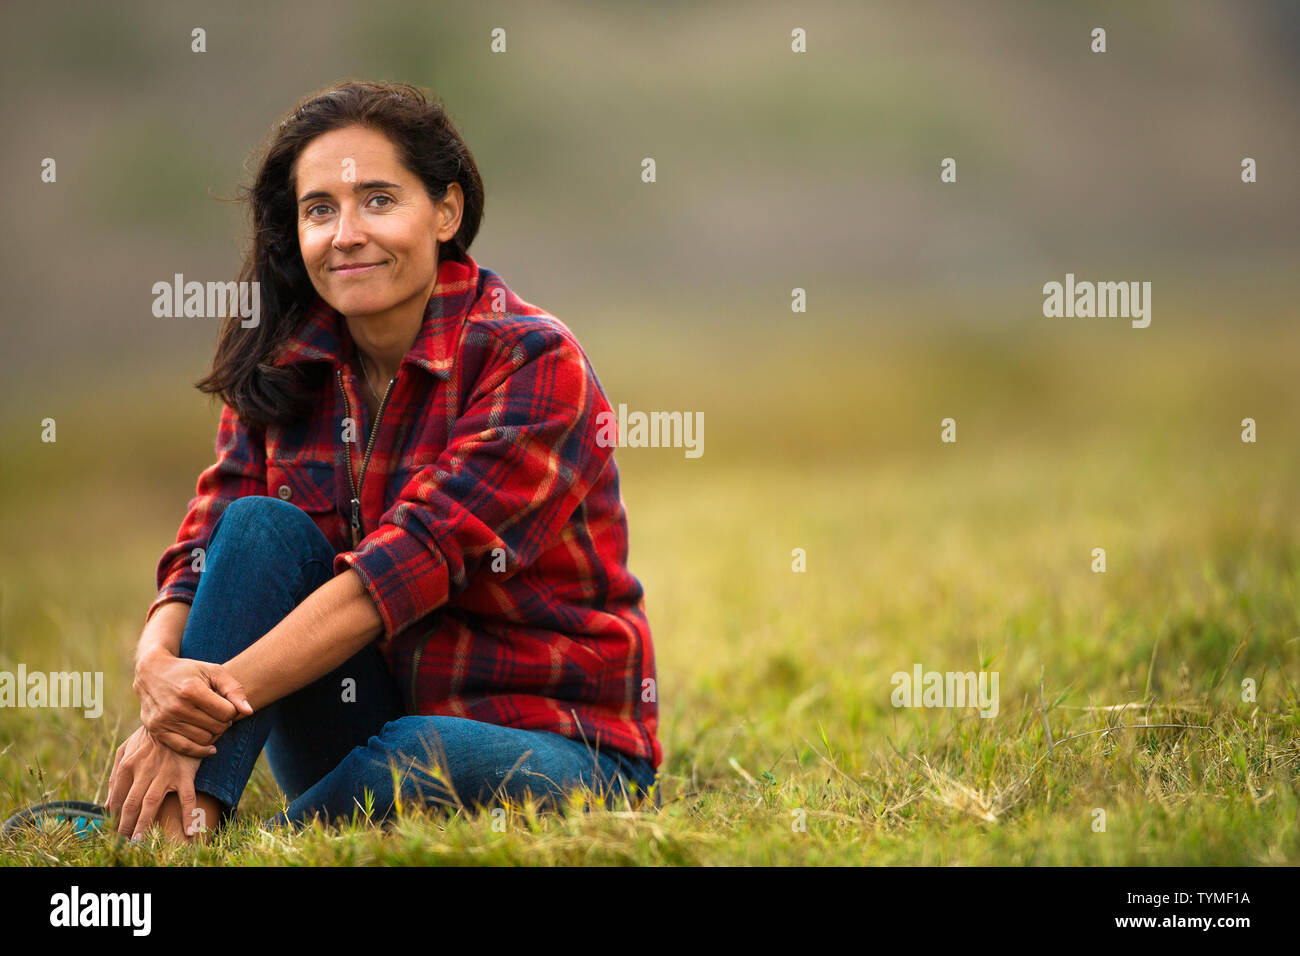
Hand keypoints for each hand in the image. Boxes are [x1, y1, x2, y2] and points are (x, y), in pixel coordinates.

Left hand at [107, 726, 204, 839]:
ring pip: (151, 804)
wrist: (180, 717)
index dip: (115, 816)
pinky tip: (191, 832)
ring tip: (140, 842)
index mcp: (128, 763)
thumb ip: (115, 775)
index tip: (116, 829)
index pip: (118, 797)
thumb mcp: (127, 749)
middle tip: (125, 842)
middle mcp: (144, 769)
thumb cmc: (150, 735)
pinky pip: (186, 798)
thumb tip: (107, 804)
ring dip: (145, 825)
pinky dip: (188, 815)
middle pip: (131, 804)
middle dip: (126, 826)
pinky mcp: (185, 773)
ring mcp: (165, 772)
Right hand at [133, 649, 252, 757]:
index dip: (233, 710)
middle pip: (217, 728)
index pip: (227, 713)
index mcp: (191, 690)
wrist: (152, 673)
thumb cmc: (189, 671)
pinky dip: (201, 750)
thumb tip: (248, 712)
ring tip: (211, 721)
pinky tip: (210, 746)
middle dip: (224, 722)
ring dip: (213, 734)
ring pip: (204, 740)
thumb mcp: (214, 671)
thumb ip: (234, 690)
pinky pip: (185, 749)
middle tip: (219, 714)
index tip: (227, 705)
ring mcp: (164, 720)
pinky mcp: (157, 731)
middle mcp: (176, 707)